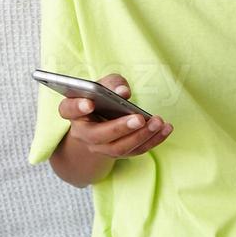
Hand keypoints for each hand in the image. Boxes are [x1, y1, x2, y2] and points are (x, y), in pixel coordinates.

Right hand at [57, 73, 172, 157]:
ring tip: (158, 122)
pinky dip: (153, 140)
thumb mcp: (103, 85)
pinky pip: (136, 151)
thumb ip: (111, 83)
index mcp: (73, 112)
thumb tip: (123, 92)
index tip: (89, 102)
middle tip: (139, 118)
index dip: (77, 107)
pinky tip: (166, 128)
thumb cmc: (101, 98)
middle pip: (99, 135)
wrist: (100, 121)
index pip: (69, 110)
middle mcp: (83, 134)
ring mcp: (101, 147)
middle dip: (120, 127)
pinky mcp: (119, 153)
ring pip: (119, 148)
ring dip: (141, 136)